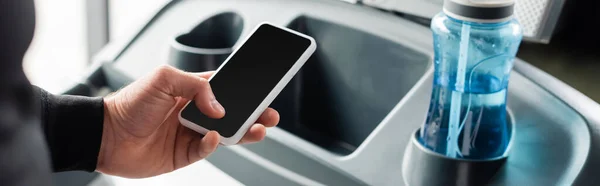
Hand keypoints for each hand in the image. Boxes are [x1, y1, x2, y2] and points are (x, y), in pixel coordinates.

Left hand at [97, 65, 279, 177]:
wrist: (106, 135)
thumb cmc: (130, 103)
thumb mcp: (164, 78)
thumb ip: (196, 86)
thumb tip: (219, 107)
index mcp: (191, 91)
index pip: (225, 89)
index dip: (243, 91)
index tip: (261, 91)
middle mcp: (194, 112)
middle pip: (231, 113)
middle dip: (253, 114)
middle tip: (269, 115)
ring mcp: (190, 134)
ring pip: (225, 134)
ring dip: (243, 132)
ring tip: (258, 129)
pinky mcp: (184, 154)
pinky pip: (206, 150)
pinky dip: (213, 145)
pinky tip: (214, 137)